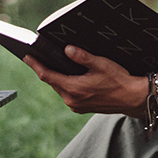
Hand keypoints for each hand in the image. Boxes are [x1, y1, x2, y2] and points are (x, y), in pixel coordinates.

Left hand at [24, 48, 144, 115]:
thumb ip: (82, 57)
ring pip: (60, 88)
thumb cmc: (118, 80)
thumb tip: (66, 50)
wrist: (131, 98)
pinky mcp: (81, 108)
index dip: (35, 65)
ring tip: (54, 64)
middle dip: (46, 69)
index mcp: (74, 88)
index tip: (26, 56)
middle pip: (52, 81)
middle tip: (39, 56)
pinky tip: (70, 76)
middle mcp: (71, 100)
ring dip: (57, 77)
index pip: (47, 75)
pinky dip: (66, 84)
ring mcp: (76, 105)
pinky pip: (68, 94)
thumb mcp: (101, 64)